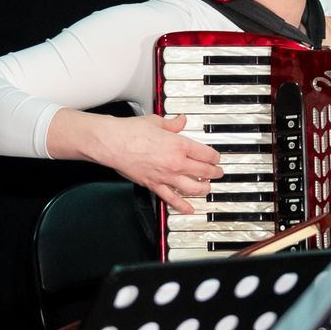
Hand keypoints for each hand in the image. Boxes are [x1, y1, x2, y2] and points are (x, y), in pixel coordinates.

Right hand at [99, 112, 224, 212]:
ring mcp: (166, 176)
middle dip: (214, 173)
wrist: (112, 143)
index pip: (206, 154)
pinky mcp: (154, 185)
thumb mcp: (156, 122)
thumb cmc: (130, 132)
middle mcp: (176, 163)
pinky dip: (183, 205)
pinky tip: (189, 209)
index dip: (215, 157)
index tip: (216, 158)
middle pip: (204, 172)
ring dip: (203, 188)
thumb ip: (172, 124)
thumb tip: (180, 121)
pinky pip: (172, 199)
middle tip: (218, 173)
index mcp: (179, 145)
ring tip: (207, 188)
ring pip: (193, 188)